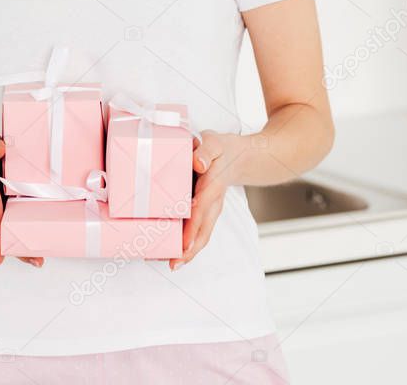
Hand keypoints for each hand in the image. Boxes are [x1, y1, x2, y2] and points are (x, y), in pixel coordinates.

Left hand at [170, 130, 243, 270]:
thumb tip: (198, 163)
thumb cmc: (222, 150)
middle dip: (188, 250)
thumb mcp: (214, 143)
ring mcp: (211, 210)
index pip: (202, 210)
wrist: (238, 156)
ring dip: (186, 251)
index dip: (193, 228)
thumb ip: (206, 151)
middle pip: (203, 231)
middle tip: (172, 263)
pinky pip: (198, 230)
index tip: (183, 246)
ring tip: (168, 262)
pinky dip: (187, 242)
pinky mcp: (206, 211)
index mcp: (213, 186)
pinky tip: (172, 250)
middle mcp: (213, 203)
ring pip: (201, 234)